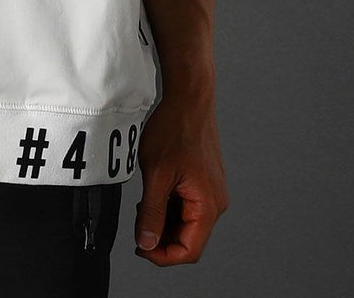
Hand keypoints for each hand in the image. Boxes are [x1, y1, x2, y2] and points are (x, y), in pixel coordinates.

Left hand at [132, 88, 228, 264]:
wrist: (188, 98)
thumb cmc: (176, 128)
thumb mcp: (157, 174)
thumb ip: (151, 213)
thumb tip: (147, 243)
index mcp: (208, 205)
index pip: (189, 250)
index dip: (163, 256)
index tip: (141, 248)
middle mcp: (214, 202)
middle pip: (188, 238)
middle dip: (162, 237)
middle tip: (138, 226)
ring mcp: (209, 191)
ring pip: (185, 222)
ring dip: (163, 220)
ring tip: (144, 204)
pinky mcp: (203, 181)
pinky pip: (186, 205)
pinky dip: (169, 205)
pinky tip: (154, 193)